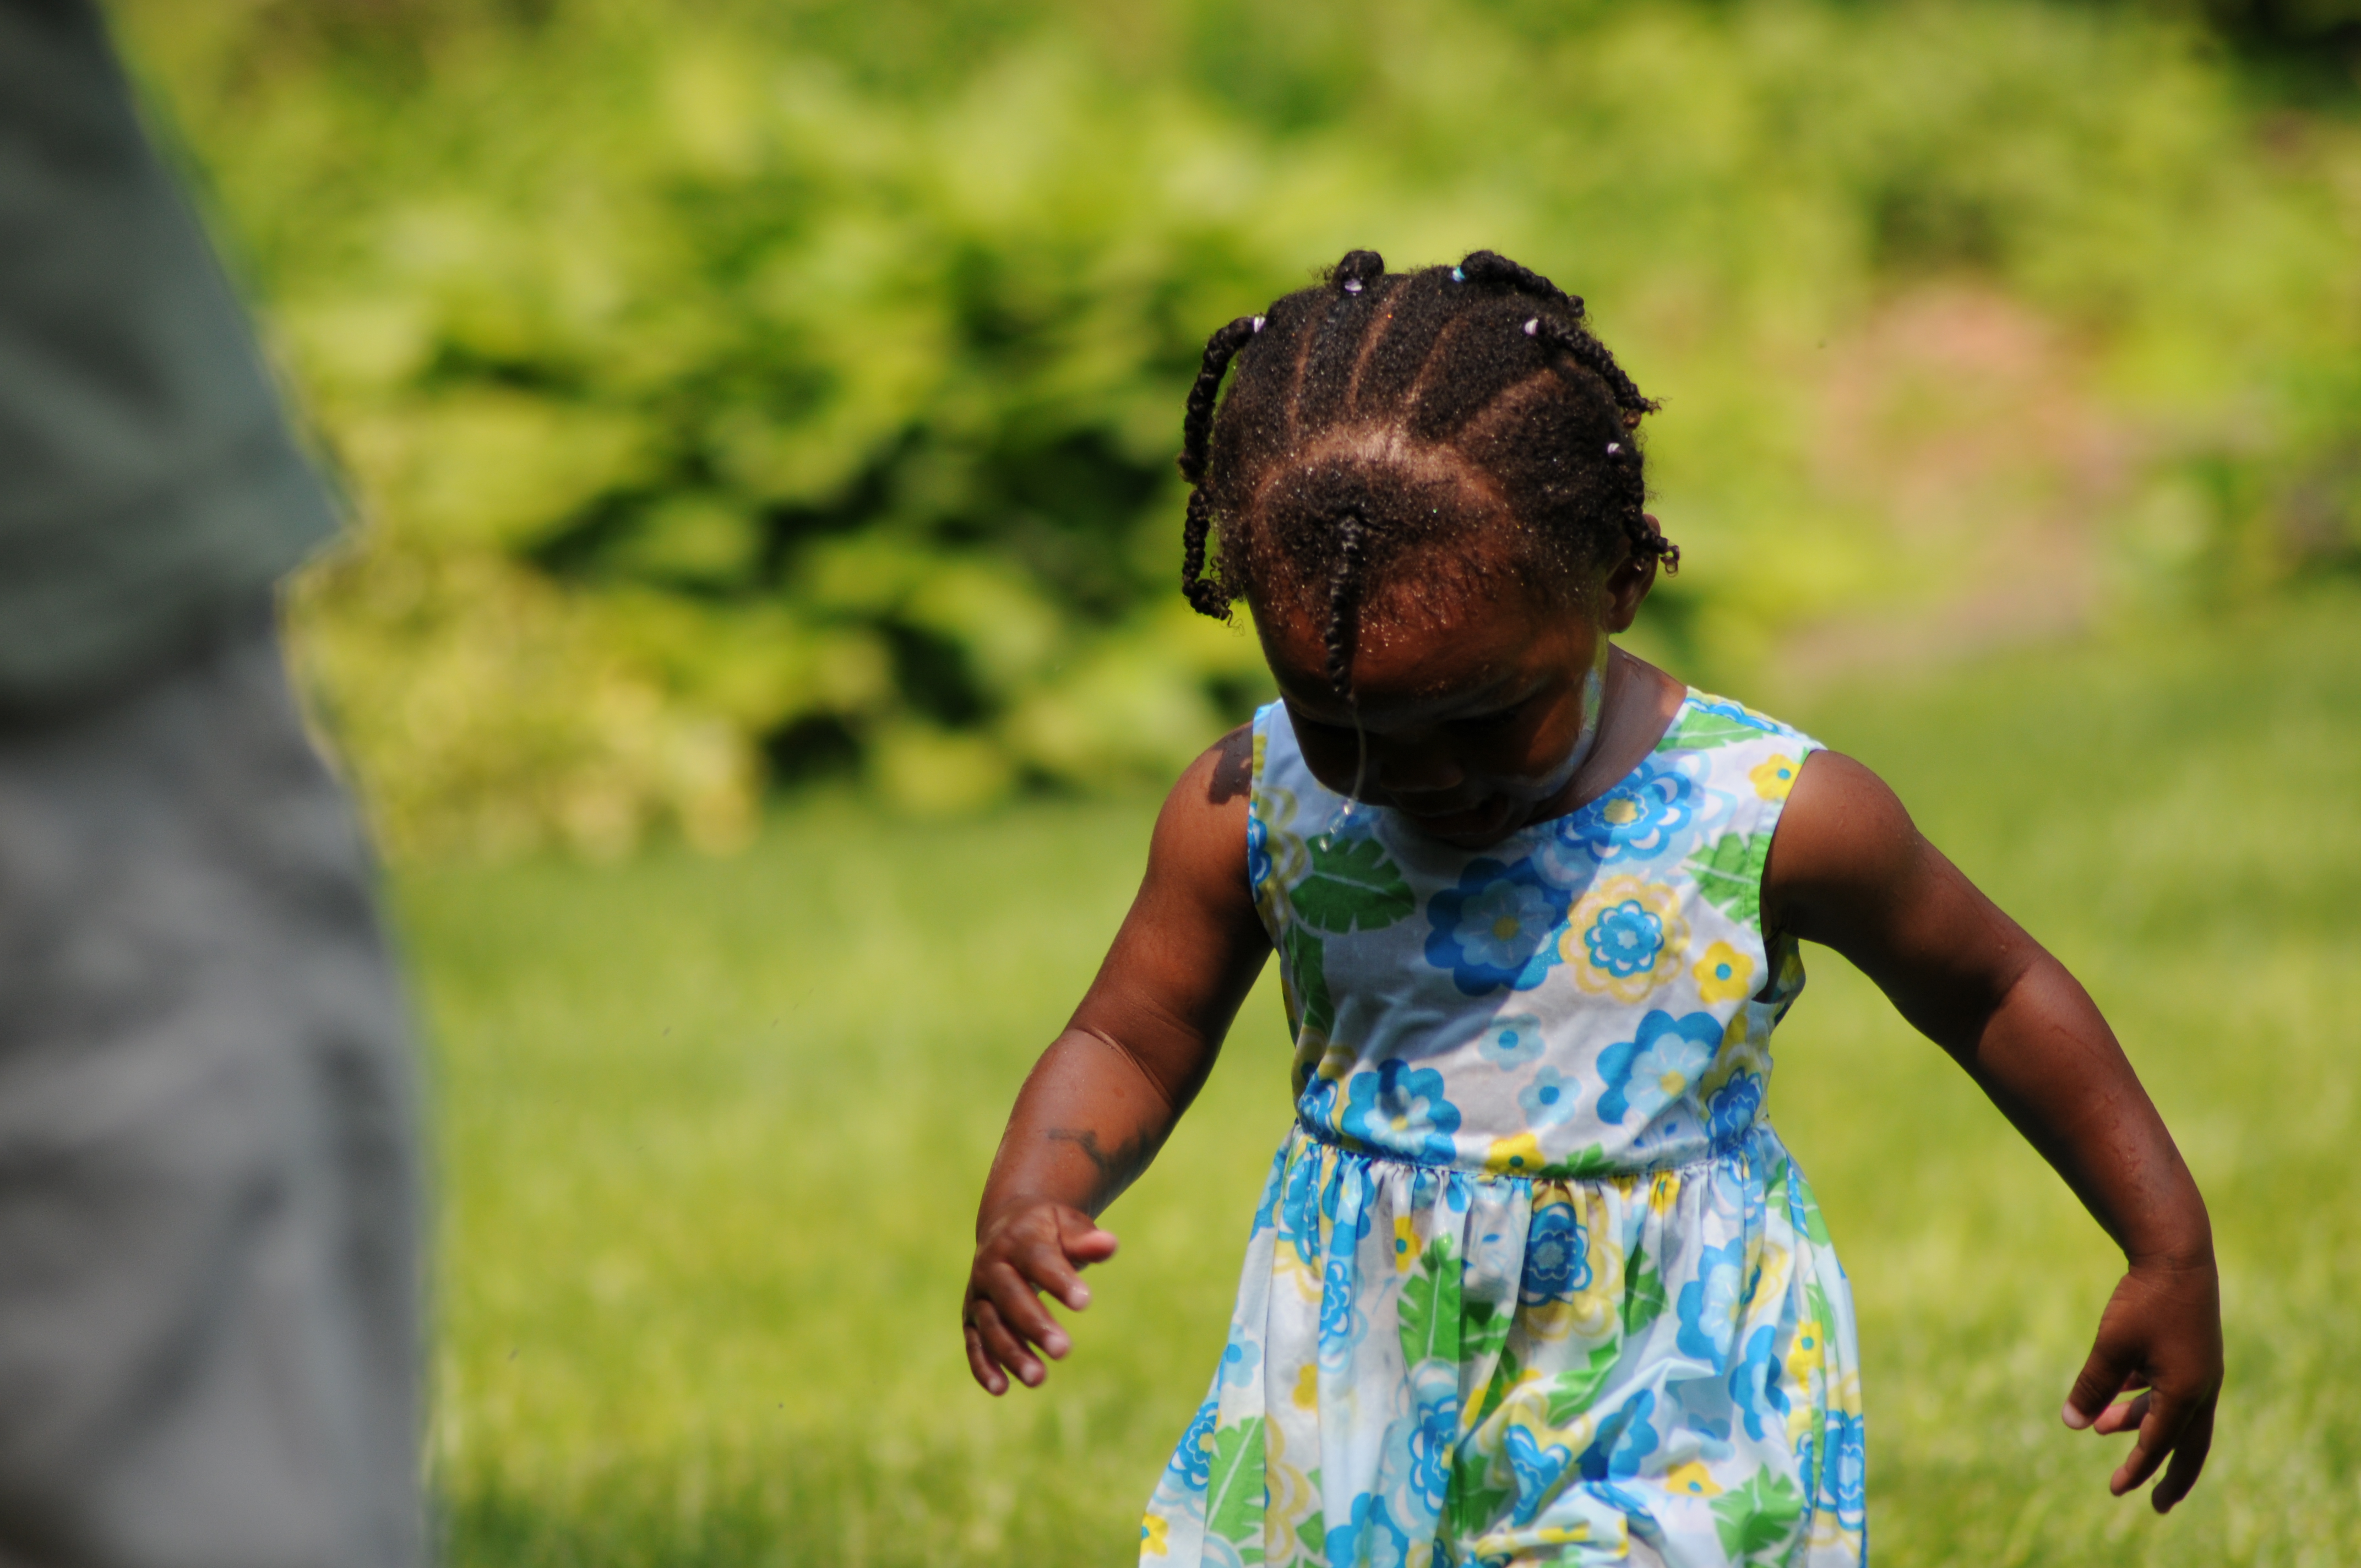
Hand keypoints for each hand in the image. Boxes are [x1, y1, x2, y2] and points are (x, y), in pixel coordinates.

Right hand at [963, 1200, 1119, 1394]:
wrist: (1007, 1225)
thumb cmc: (1049, 1230)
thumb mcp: (1069, 1226)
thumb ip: (1086, 1241)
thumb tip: (1109, 1244)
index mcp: (1018, 1239)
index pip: (1038, 1260)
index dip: (1059, 1281)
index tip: (1085, 1302)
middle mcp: (991, 1266)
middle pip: (1010, 1297)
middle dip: (1034, 1325)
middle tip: (1063, 1350)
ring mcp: (979, 1293)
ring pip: (991, 1325)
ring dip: (1012, 1352)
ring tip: (1038, 1378)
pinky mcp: (972, 1317)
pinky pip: (974, 1342)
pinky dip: (983, 1365)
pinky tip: (1000, 1388)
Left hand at [2062, 1256, 2222, 1511]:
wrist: (2176, 1253)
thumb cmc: (2144, 1301)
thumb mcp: (2111, 1346)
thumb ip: (2093, 1386)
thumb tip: (2071, 1424)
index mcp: (2186, 1392)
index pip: (2159, 1444)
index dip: (2137, 1470)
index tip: (2117, 1490)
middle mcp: (2202, 1386)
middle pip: (2188, 1444)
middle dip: (2168, 1474)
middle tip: (2157, 1504)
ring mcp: (2201, 1367)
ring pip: (2175, 1411)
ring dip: (2141, 1422)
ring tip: (2102, 1427)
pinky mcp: (2193, 1350)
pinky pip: (2172, 1386)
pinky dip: (2147, 1394)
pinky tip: (2121, 1392)